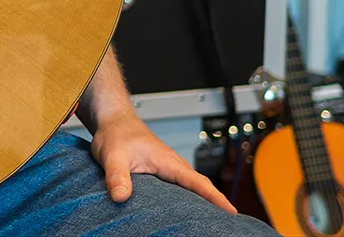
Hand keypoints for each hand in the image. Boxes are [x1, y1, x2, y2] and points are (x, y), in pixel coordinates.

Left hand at [90, 110, 236, 213]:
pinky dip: (188, 197)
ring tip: (213, 222)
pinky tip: (185, 210)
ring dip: (203, 201)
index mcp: (168, 161)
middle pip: (200, 187)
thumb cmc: (115, 133)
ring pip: (191, 187)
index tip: (232, 212)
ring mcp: (167, 168)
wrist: (112, 119)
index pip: (197, 182)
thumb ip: (117, 176)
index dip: (215, 197)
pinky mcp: (159, 171)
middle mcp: (172, 165)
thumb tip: (120, 196)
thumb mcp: (113, 156)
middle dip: (216, 203)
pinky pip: (180, 186)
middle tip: (229, 224)